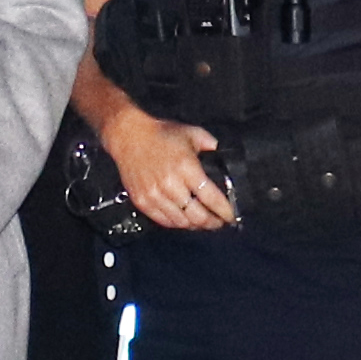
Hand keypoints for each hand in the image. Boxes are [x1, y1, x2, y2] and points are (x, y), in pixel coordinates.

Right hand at [100, 103, 237, 234]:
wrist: (129, 135)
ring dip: (195, 225)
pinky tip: (184, 220)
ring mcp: (155, 195)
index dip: (224, 211)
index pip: (211, 198)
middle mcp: (171, 184)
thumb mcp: (193, 133)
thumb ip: (212, 147)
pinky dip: (177, 224)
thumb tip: (226, 161)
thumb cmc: (161, 134)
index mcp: (186, 167)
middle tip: (219, 222)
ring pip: (181, 222)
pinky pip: (163, 221)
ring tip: (203, 222)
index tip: (231, 216)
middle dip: (212, 222)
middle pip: (197, 215)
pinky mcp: (142, 201)